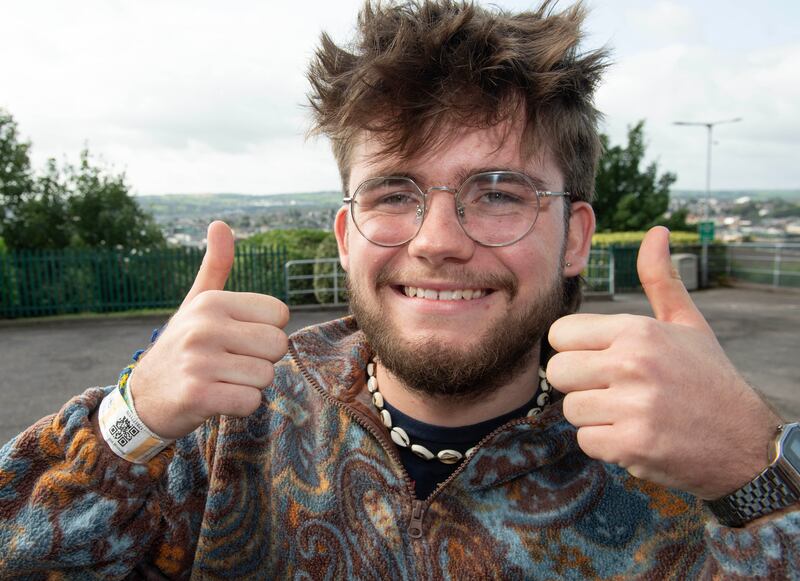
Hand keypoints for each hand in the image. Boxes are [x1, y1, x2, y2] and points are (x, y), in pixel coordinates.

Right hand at [127, 221, 289, 439]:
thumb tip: (220, 223)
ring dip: (250, 385)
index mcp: (212, 302)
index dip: (266, 331)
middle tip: (232, 364)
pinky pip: (250, 401)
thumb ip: (216, 266)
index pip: (279, 313)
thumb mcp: (196, 303)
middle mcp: (204, 326)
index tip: (238, 339)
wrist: (143, 399)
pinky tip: (218, 399)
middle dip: (262, 360)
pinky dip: (241, 406)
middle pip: (278, 345)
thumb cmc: (182, 347)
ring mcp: (199, 361)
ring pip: (266, 376)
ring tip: (222, 380)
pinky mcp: (197, 395)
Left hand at [547, 226, 780, 498]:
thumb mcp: (686, 324)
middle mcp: (632, 364)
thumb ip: (660, 279)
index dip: (576, 349)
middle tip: (614, 390)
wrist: (745, 442)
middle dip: (580, 384)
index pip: (560, 333)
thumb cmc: (708, 378)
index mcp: (637, 330)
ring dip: (595, 417)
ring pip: (571, 408)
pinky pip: (586, 441)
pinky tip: (635, 436)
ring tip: (630, 413)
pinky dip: (606, 445)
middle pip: (558, 371)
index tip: (601, 360)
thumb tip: (654, 232)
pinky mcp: (632, 445)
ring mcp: (632, 406)